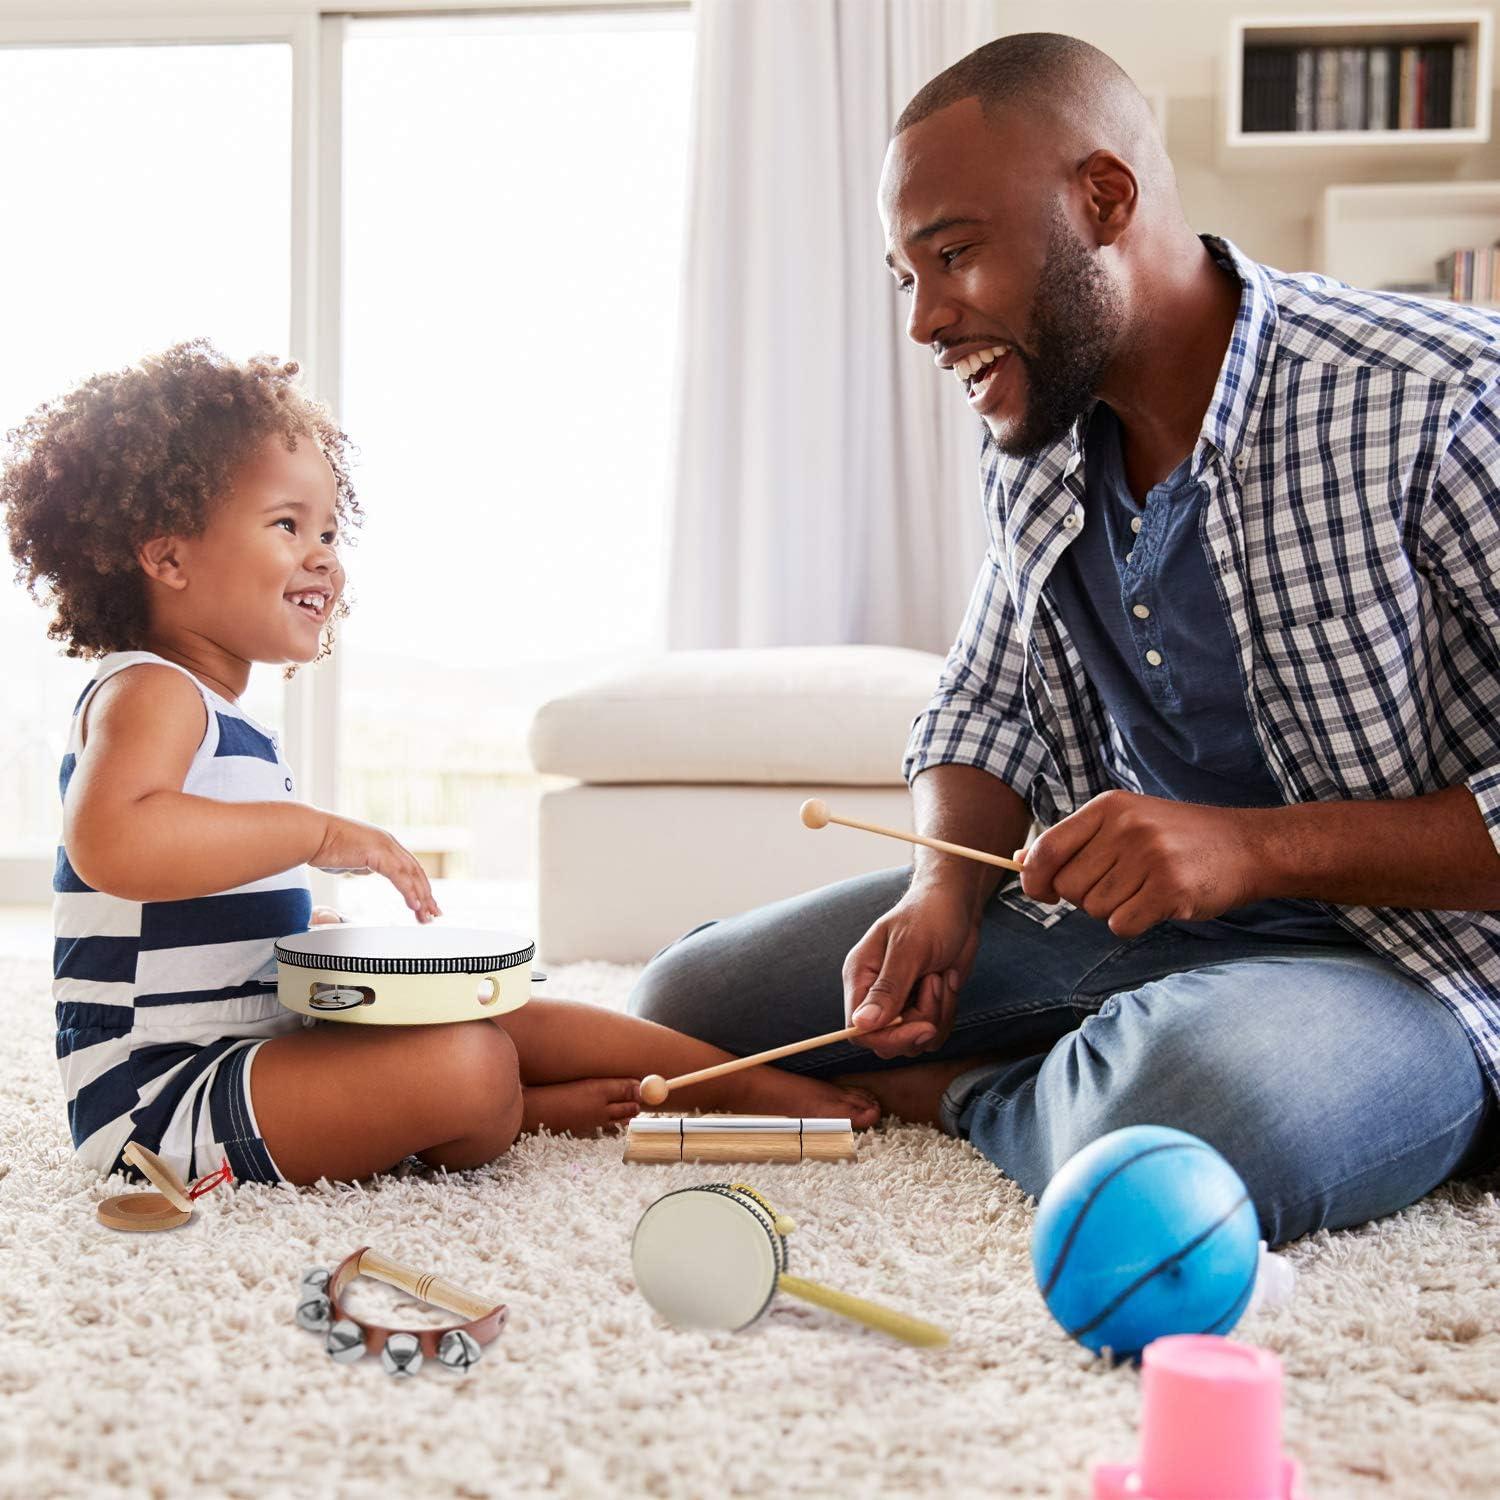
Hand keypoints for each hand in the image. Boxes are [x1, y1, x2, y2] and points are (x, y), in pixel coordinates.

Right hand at [308, 813, 440, 922]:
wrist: (311, 834)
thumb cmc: (324, 845)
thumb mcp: (351, 858)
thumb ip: (363, 863)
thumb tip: (367, 870)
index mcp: (384, 844)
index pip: (410, 868)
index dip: (420, 886)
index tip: (426, 903)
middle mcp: (389, 843)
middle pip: (416, 872)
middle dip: (426, 895)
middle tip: (434, 914)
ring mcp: (384, 846)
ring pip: (411, 875)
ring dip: (420, 897)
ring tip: (426, 915)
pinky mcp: (377, 853)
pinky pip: (398, 876)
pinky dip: (408, 892)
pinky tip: (413, 905)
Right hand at [842, 882, 980, 1058]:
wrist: (957, 905)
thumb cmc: (929, 916)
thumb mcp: (909, 949)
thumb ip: (887, 988)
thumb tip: (862, 1025)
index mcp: (861, 977)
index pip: (859, 1030)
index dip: (888, 1038)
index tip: (922, 1026)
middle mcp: (876, 995)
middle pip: (888, 1042)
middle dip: (919, 1022)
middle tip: (934, 983)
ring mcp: (900, 1003)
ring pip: (915, 1041)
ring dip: (938, 1013)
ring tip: (940, 975)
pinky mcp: (923, 1007)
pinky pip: (934, 1033)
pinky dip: (948, 1011)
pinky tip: (947, 979)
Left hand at [1019, 789, 1262, 936]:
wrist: (1248, 846)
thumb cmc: (1176, 838)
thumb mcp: (1124, 822)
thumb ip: (1073, 841)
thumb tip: (1019, 861)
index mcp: (1108, 806)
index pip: (1046, 848)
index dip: (1034, 877)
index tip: (1041, 891)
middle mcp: (1126, 827)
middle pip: (1069, 886)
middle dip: (1084, 897)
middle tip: (1119, 885)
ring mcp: (1150, 856)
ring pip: (1095, 909)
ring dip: (1114, 909)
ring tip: (1144, 888)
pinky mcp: (1170, 889)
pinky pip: (1121, 925)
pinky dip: (1133, 923)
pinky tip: (1157, 904)